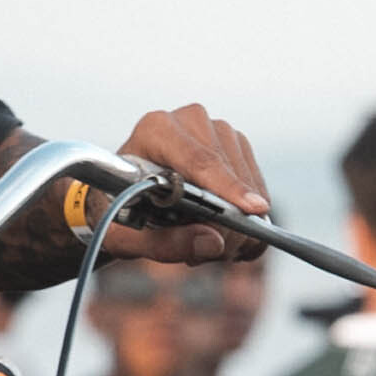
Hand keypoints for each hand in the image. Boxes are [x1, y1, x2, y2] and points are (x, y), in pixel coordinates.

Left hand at [104, 105, 271, 264]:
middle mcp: (190, 122)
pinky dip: (248, 216)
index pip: (199, 161)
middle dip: (232, 221)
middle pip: (229, 173)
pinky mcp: (236, 145)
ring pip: (249, 180)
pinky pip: (258, 185)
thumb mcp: (126, 238)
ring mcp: (217, 130)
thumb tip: (213, 242)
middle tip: (219, 253)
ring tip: (209, 241)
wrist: (120, 194)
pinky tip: (224, 232)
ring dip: (240, 222)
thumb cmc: (118, 211)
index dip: (227, 188)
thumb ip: (164, 244)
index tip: (253, 211)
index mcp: (155, 131)